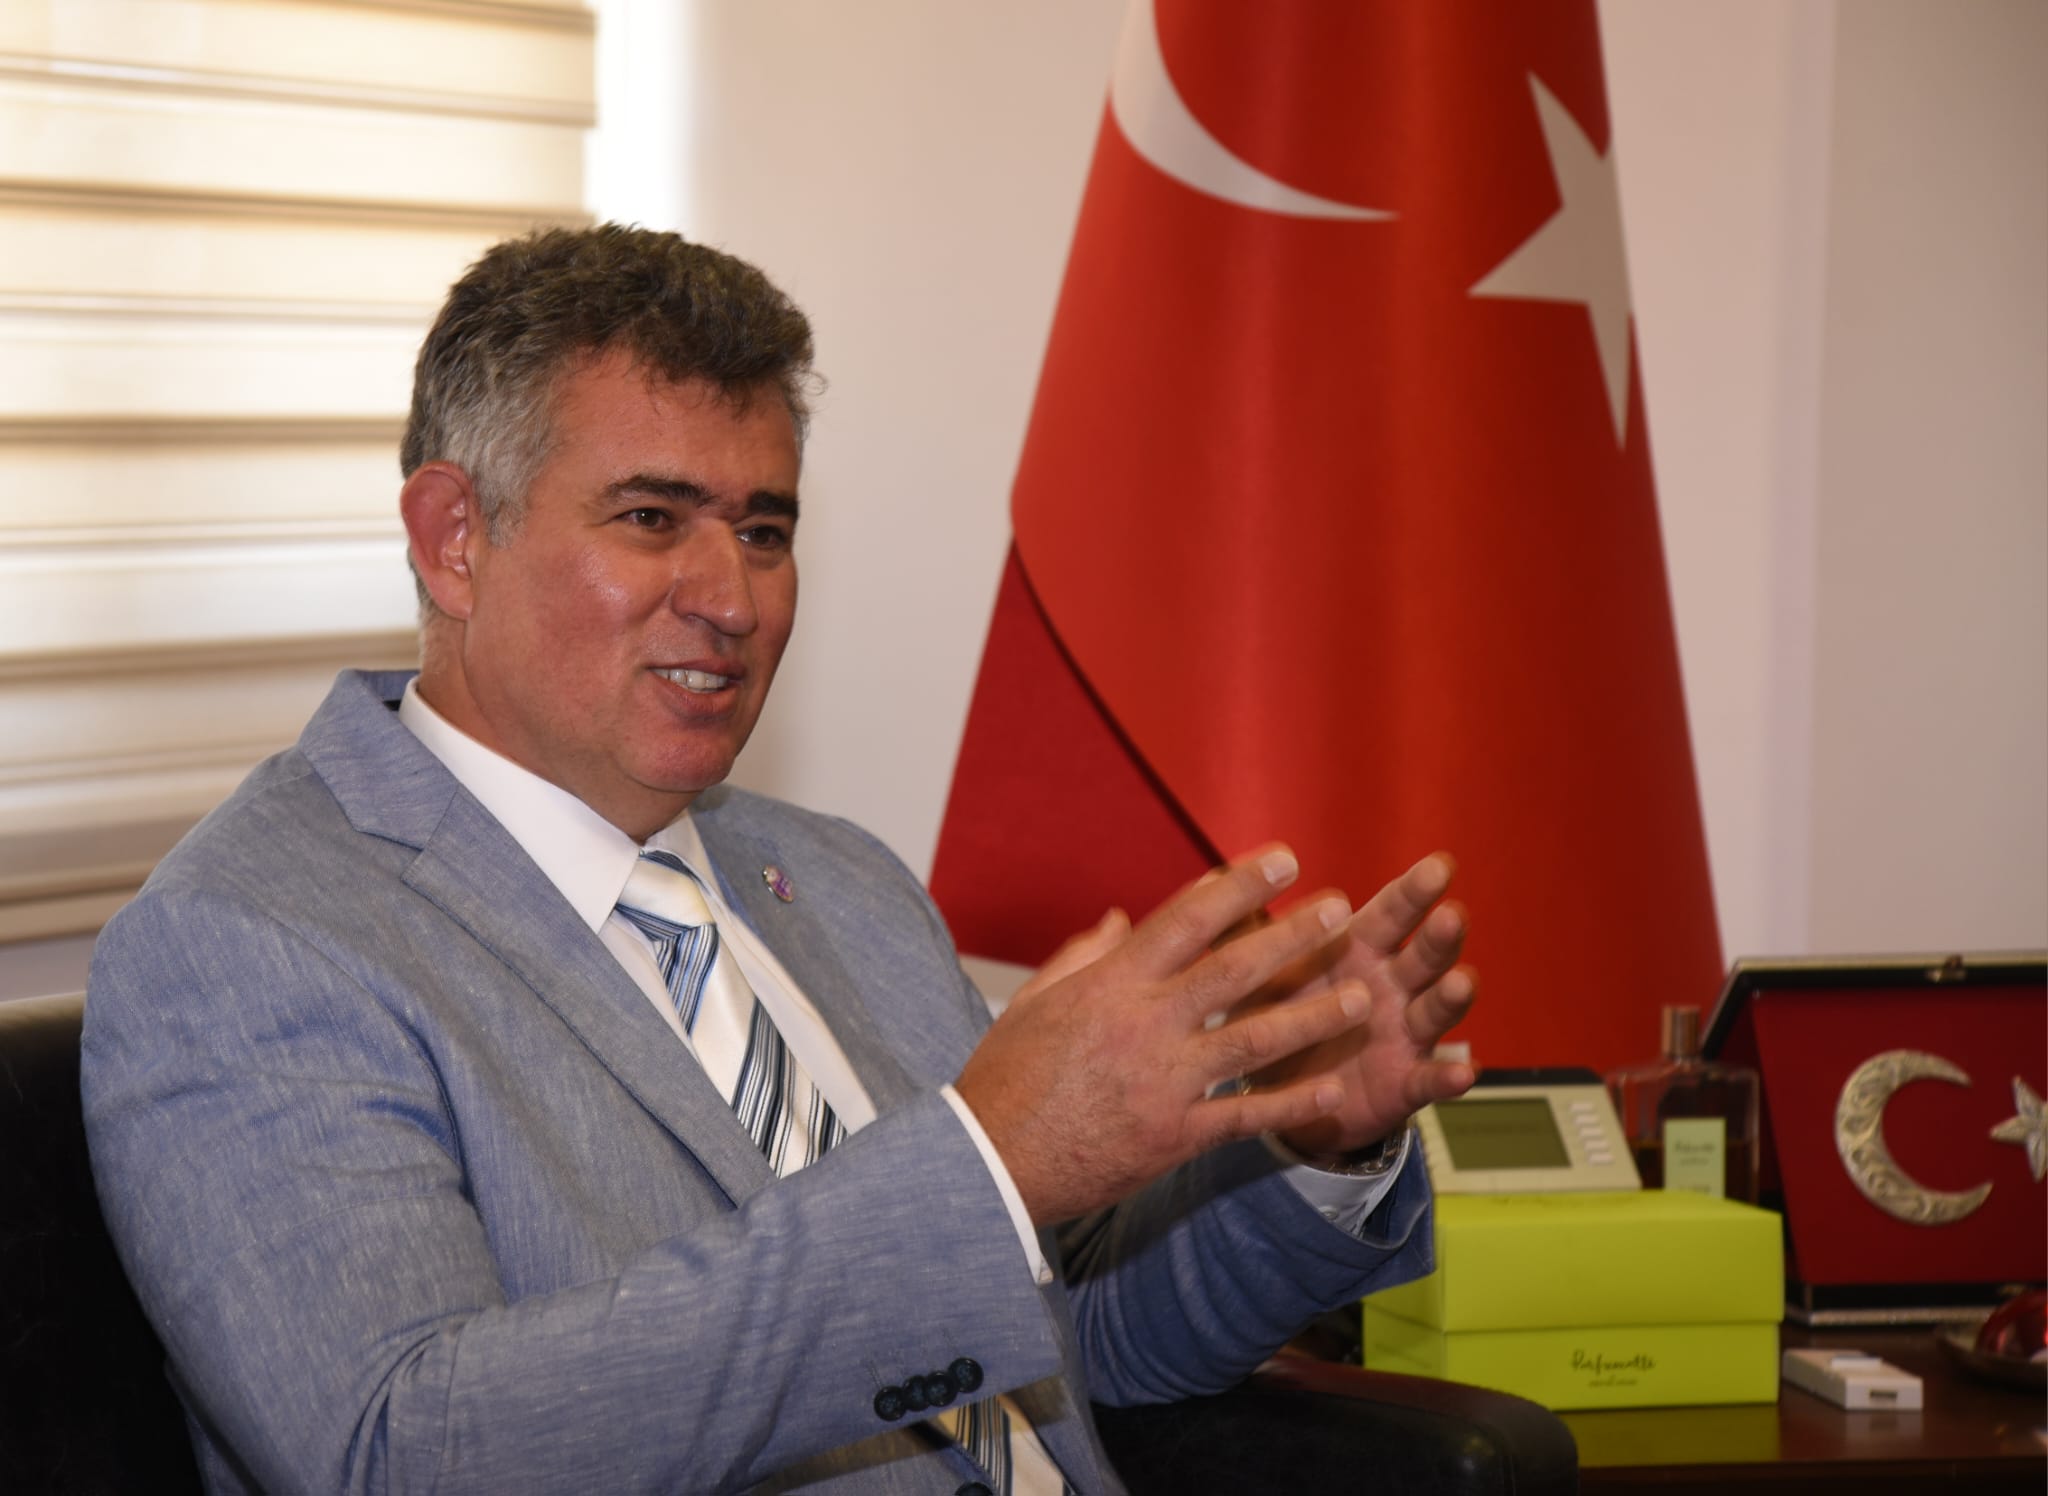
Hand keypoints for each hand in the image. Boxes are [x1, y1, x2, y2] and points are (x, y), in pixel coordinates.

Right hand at [953, 847, 1371, 1225]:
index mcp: (1111, 984)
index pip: (1188, 918)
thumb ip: (1083, 956)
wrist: (988, 1164)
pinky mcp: (1173, 1137)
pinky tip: (1332, 1089)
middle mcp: (1144, 1025)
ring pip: (1253, 1040)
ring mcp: (1163, 1083)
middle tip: (1341, 911)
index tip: (1284, 859)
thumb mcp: (1033, 1002)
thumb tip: (1123, 919)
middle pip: (1233, 970)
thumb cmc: (1005, 1079)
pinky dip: (1291, 1103)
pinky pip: (1244, 1117)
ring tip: (1359, 998)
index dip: (1241, 885)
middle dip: (1293, 937)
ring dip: (1312, 1016)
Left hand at [1246, 854, 1477, 1162]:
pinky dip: (1448, 1077)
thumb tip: (1220, 875)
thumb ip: (1249, 928)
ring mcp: (1404, 1034)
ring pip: (1435, 1011)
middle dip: (1440, 935)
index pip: (1392, 913)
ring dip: (1451, 996)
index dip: (1415, 890)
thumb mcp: (1263, 970)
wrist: (1280, 1090)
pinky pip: (1429, 1080)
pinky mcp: (1405, 1082)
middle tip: (1451, 913)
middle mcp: (1392, 986)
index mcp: (1360, 950)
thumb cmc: (1277, 1011)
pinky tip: (1464, 1072)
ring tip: (1460, 981)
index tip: (1440, 863)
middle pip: (1424, 954)